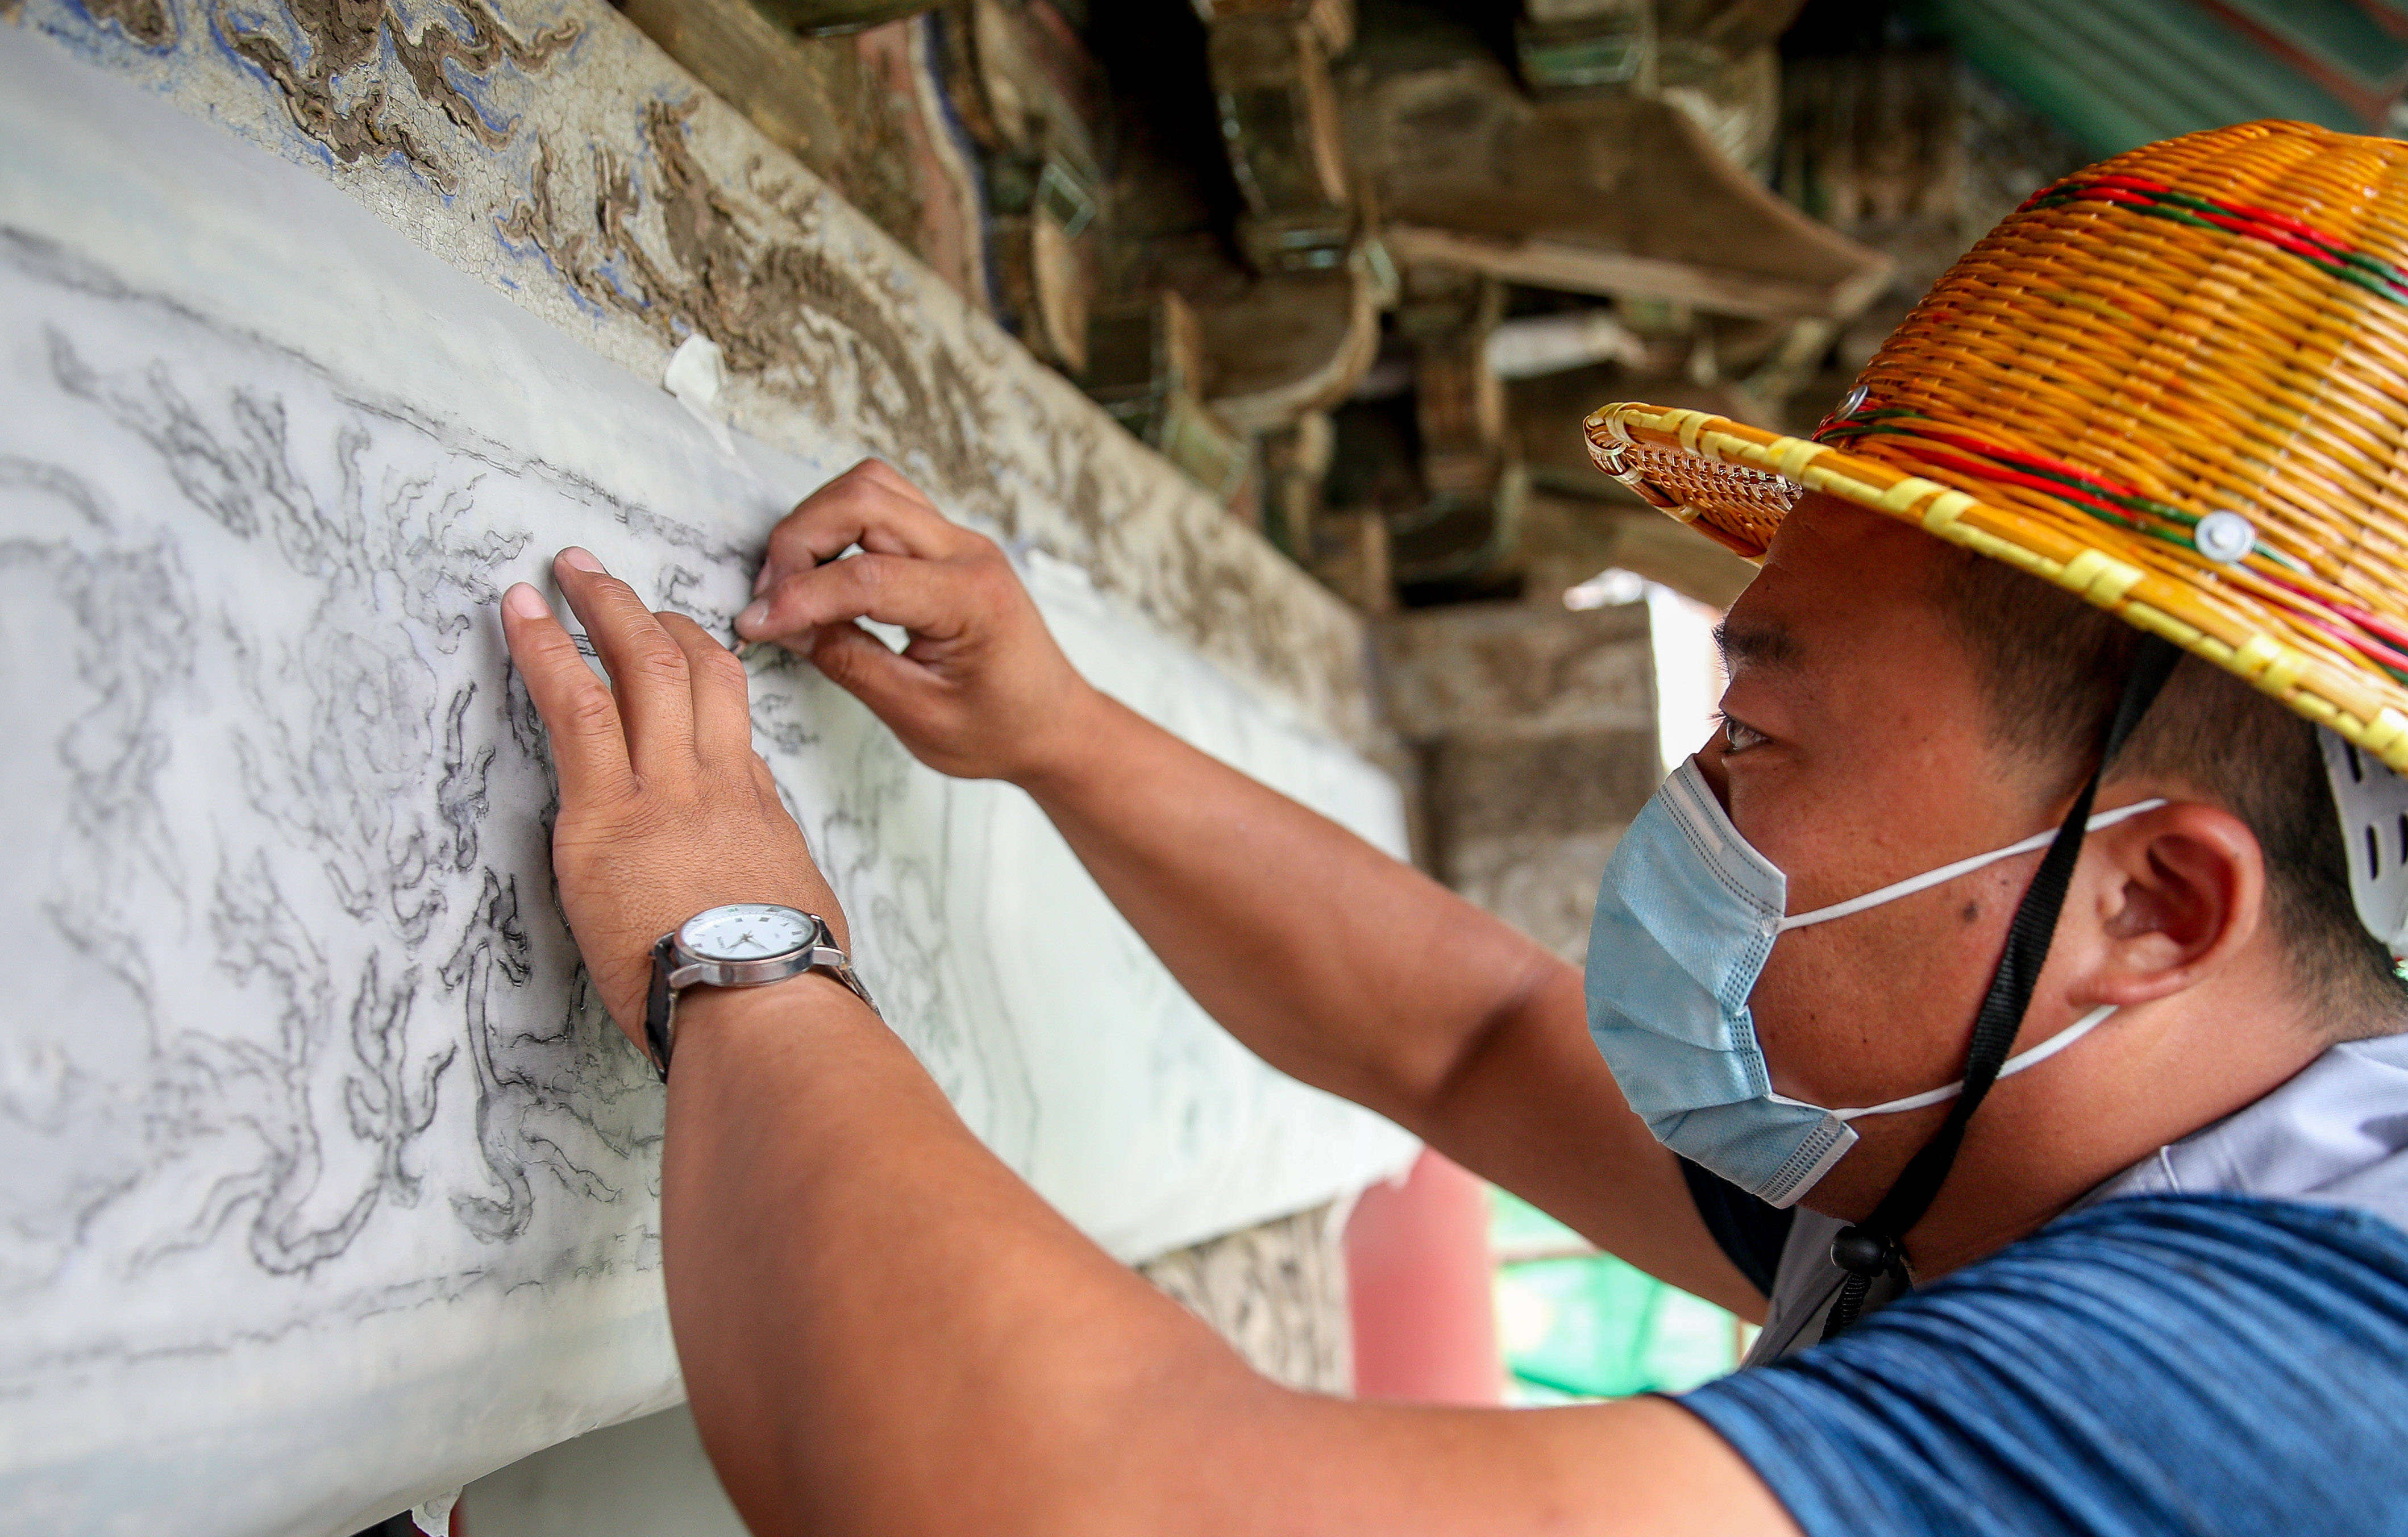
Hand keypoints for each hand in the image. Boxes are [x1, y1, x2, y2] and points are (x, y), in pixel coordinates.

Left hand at [501, 548, 846, 1047]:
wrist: (762, 1007)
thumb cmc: (779, 993)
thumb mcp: (799, 927)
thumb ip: (772, 894)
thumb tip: (766, 898)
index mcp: (758, 821)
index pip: (729, 734)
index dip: (701, 685)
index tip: (676, 662)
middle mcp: (717, 787)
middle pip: (698, 672)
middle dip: (652, 617)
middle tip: (613, 581)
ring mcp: (664, 792)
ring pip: (642, 667)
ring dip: (605, 607)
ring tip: (571, 569)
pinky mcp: (604, 815)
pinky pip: (577, 706)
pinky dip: (546, 649)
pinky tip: (522, 611)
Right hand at [735, 460, 1100, 784]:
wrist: (1056, 723)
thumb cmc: (1000, 728)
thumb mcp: (918, 715)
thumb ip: (849, 663)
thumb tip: (784, 626)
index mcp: (974, 600)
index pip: (868, 576)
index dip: (799, 597)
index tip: (754, 624)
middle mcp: (970, 553)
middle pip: (864, 499)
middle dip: (799, 541)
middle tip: (770, 600)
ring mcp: (961, 539)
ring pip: (871, 486)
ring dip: (817, 523)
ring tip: (791, 585)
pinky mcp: (947, 542)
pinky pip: (884, 502)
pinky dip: (839, 525)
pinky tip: (823, 573)